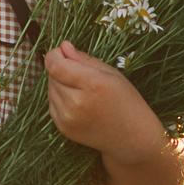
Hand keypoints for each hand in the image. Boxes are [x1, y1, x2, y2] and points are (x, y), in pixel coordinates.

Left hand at [44, 41, 169, 166]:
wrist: (132, 138)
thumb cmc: (126, 101)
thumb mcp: (111, 74)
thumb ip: (84, 59)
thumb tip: (63, 46)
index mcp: (93, 84)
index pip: (55, 65)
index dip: (54, 55)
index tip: (61, 52)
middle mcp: (77, 102)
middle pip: (52, 76)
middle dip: (60, 69)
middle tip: (80, 74)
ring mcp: (68, 118)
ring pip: (50, 90)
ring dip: (60, 85)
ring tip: (82, 90)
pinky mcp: (63, 128)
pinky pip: (52, 104)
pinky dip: (60, 99)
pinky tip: (79, 103)